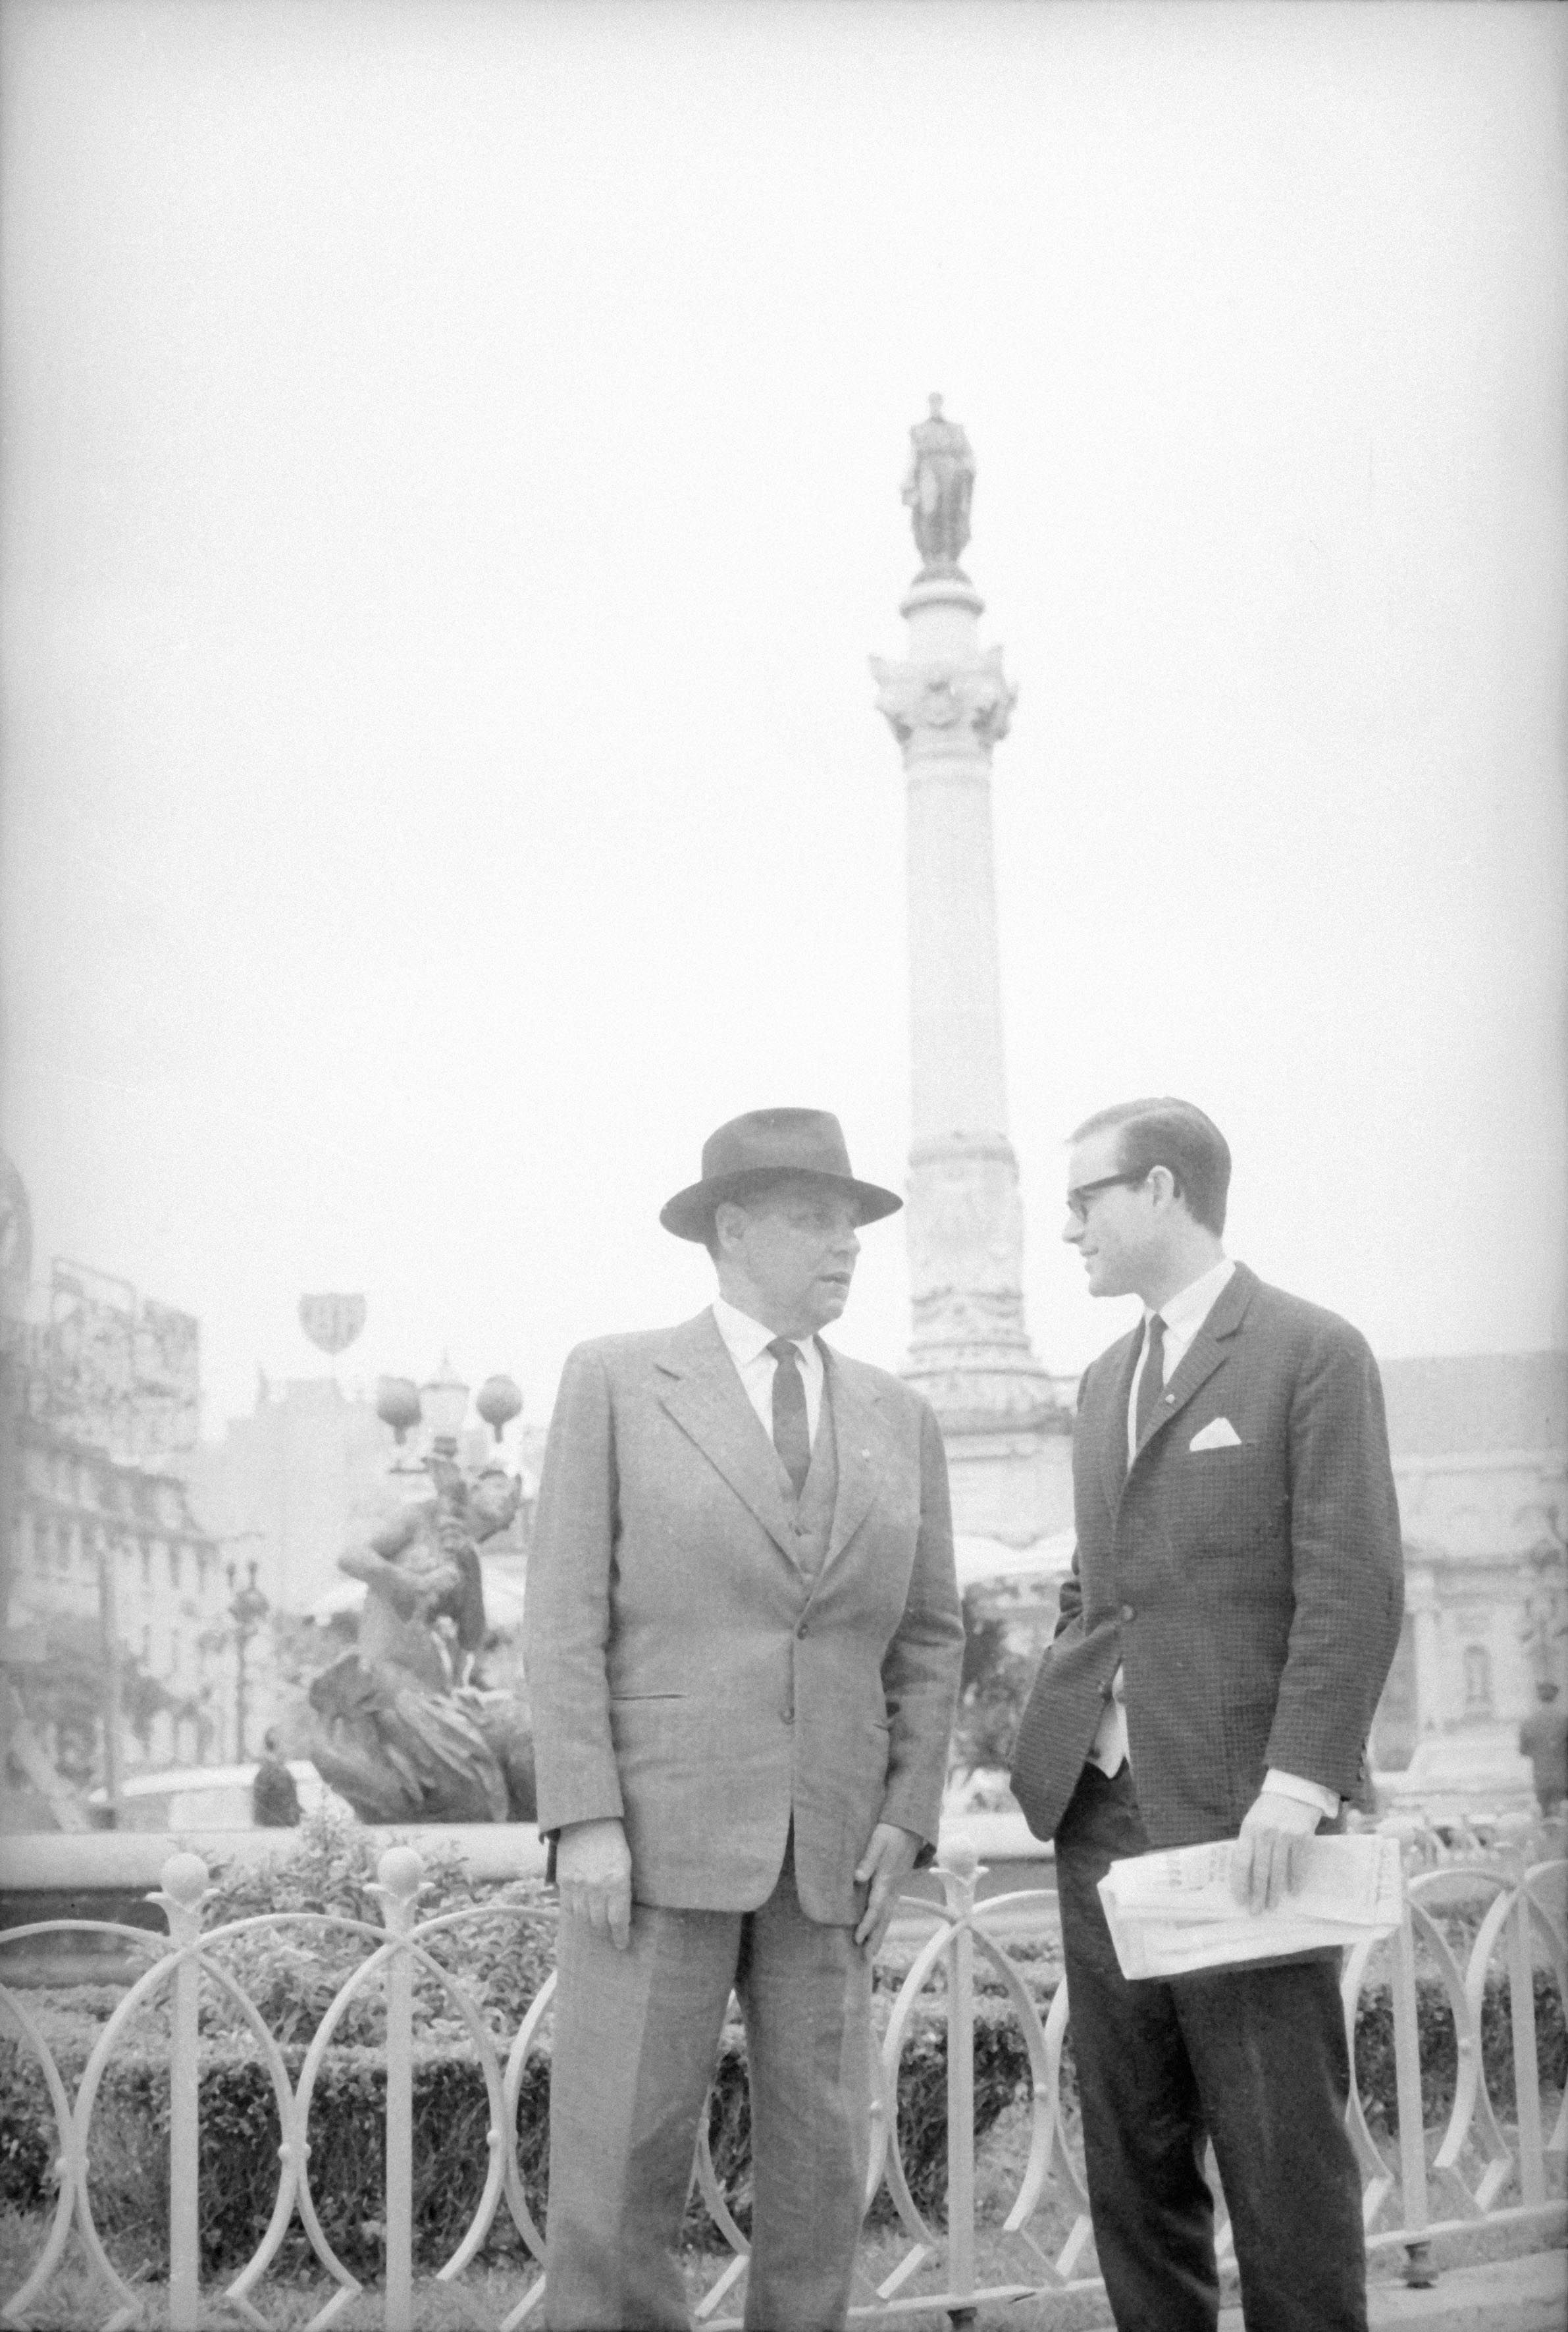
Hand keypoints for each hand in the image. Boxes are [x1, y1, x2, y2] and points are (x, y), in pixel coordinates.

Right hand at [556, 1817, 632, 1949]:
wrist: (587, 1820)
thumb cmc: (613, 1841)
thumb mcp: (626, 1864)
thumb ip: (623, 1889)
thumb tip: (622, 1915)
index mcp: (617, 1882)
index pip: (618, 1920)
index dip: (620, 1936)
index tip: (623, 1944)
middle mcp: (597, 1887)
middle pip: (600, 1923)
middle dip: (606, 1932)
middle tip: (610, 1934)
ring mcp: (578, 1885)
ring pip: (583, 1919)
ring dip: (591, 1925)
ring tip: (596, 1924)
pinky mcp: (564, 1881)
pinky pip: (568, 1908)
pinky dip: (576, 1914)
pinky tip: (582, 1913)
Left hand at [854, 1822, 922, 1953]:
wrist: (910, 1827)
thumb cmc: (890, 1832)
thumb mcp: (877, 1841)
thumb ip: (868, 1859)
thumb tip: (857, 1878)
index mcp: (886, 1879)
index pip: (875, 1907)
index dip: (866, 1924)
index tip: (857, 1938)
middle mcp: (892, 1888)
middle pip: (883, 1918)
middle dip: (875, 1937)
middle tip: (867, 1957)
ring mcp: (896, 1888)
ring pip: (888, 1916)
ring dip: (880, 1934)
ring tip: (872, 1952)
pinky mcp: (896, 1885)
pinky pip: (890, 1909)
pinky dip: (884, 1922)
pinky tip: (880, 1930)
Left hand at [1230, 1790, 1321, 1913]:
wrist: (1296, 1789)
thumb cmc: (1270, 1808)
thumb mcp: (1253, 1820)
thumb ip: (1249, 1843)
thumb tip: (1245, 1875)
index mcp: (1248, 1829)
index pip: (1241, 1861)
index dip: (1240, 1883)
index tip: (1239, 1900)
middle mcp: (1265, 1833)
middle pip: (1259, 1870)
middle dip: (1257, 1894)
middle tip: (1256, 1912)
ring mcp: (1284, 1835)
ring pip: (1278, 1871)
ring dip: (1275, 1892)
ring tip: (1272, 1907)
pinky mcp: (1302, 1837)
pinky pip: (1297, 1864)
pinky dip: (1295, 1880)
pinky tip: (1293, 1892)